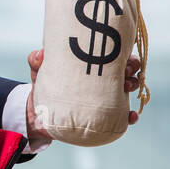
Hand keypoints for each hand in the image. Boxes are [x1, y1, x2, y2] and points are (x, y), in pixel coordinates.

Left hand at [25, 48, 142, 140]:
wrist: (39, 115)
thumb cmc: (44, 87)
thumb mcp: (40, 73)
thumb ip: (37, 62)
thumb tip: (39, 54)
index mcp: (92, 64)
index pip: (113, 53)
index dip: (122, 51)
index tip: (121, 53)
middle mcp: (104, 79)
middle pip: (127, 68)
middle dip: (131, 67)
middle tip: (124, 70)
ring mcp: (107, 97)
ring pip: (129, 88)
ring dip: (133, 85)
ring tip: (127, 87)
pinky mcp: (106, 116)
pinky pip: (123, 117)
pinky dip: (130, 117)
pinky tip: (130, 116)